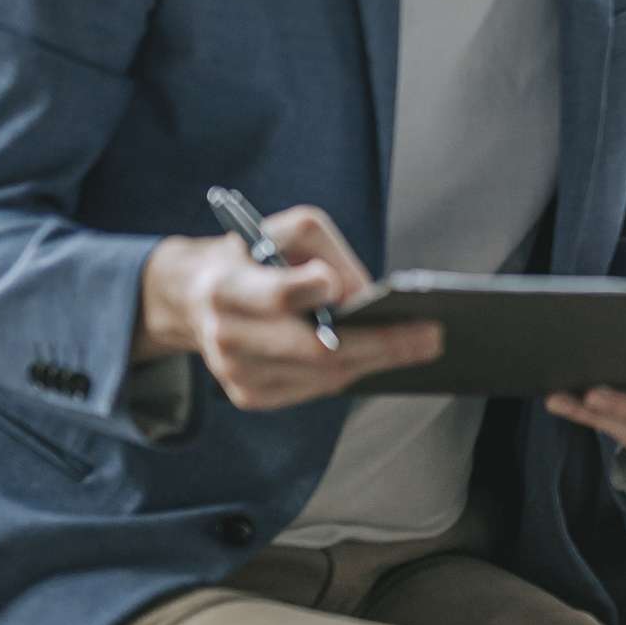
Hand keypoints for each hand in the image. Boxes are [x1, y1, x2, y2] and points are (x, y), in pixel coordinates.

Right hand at [137, 205, 442, 410]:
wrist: (195, 295)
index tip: (353, 290)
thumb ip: (324, 249)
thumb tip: (362, 295)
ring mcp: (235, 371)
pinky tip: (384, 357)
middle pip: (313, 349)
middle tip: (430, 336)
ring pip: (320, 375)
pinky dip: (351, 372)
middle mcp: (227, 334)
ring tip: (420, 344)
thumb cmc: (254, 254)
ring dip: (375, 361)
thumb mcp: (285, 230)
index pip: (276, 296)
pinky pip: (313, 389)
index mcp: (227, 286)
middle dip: (379, 344)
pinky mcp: (249, 394)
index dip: (310, 293)